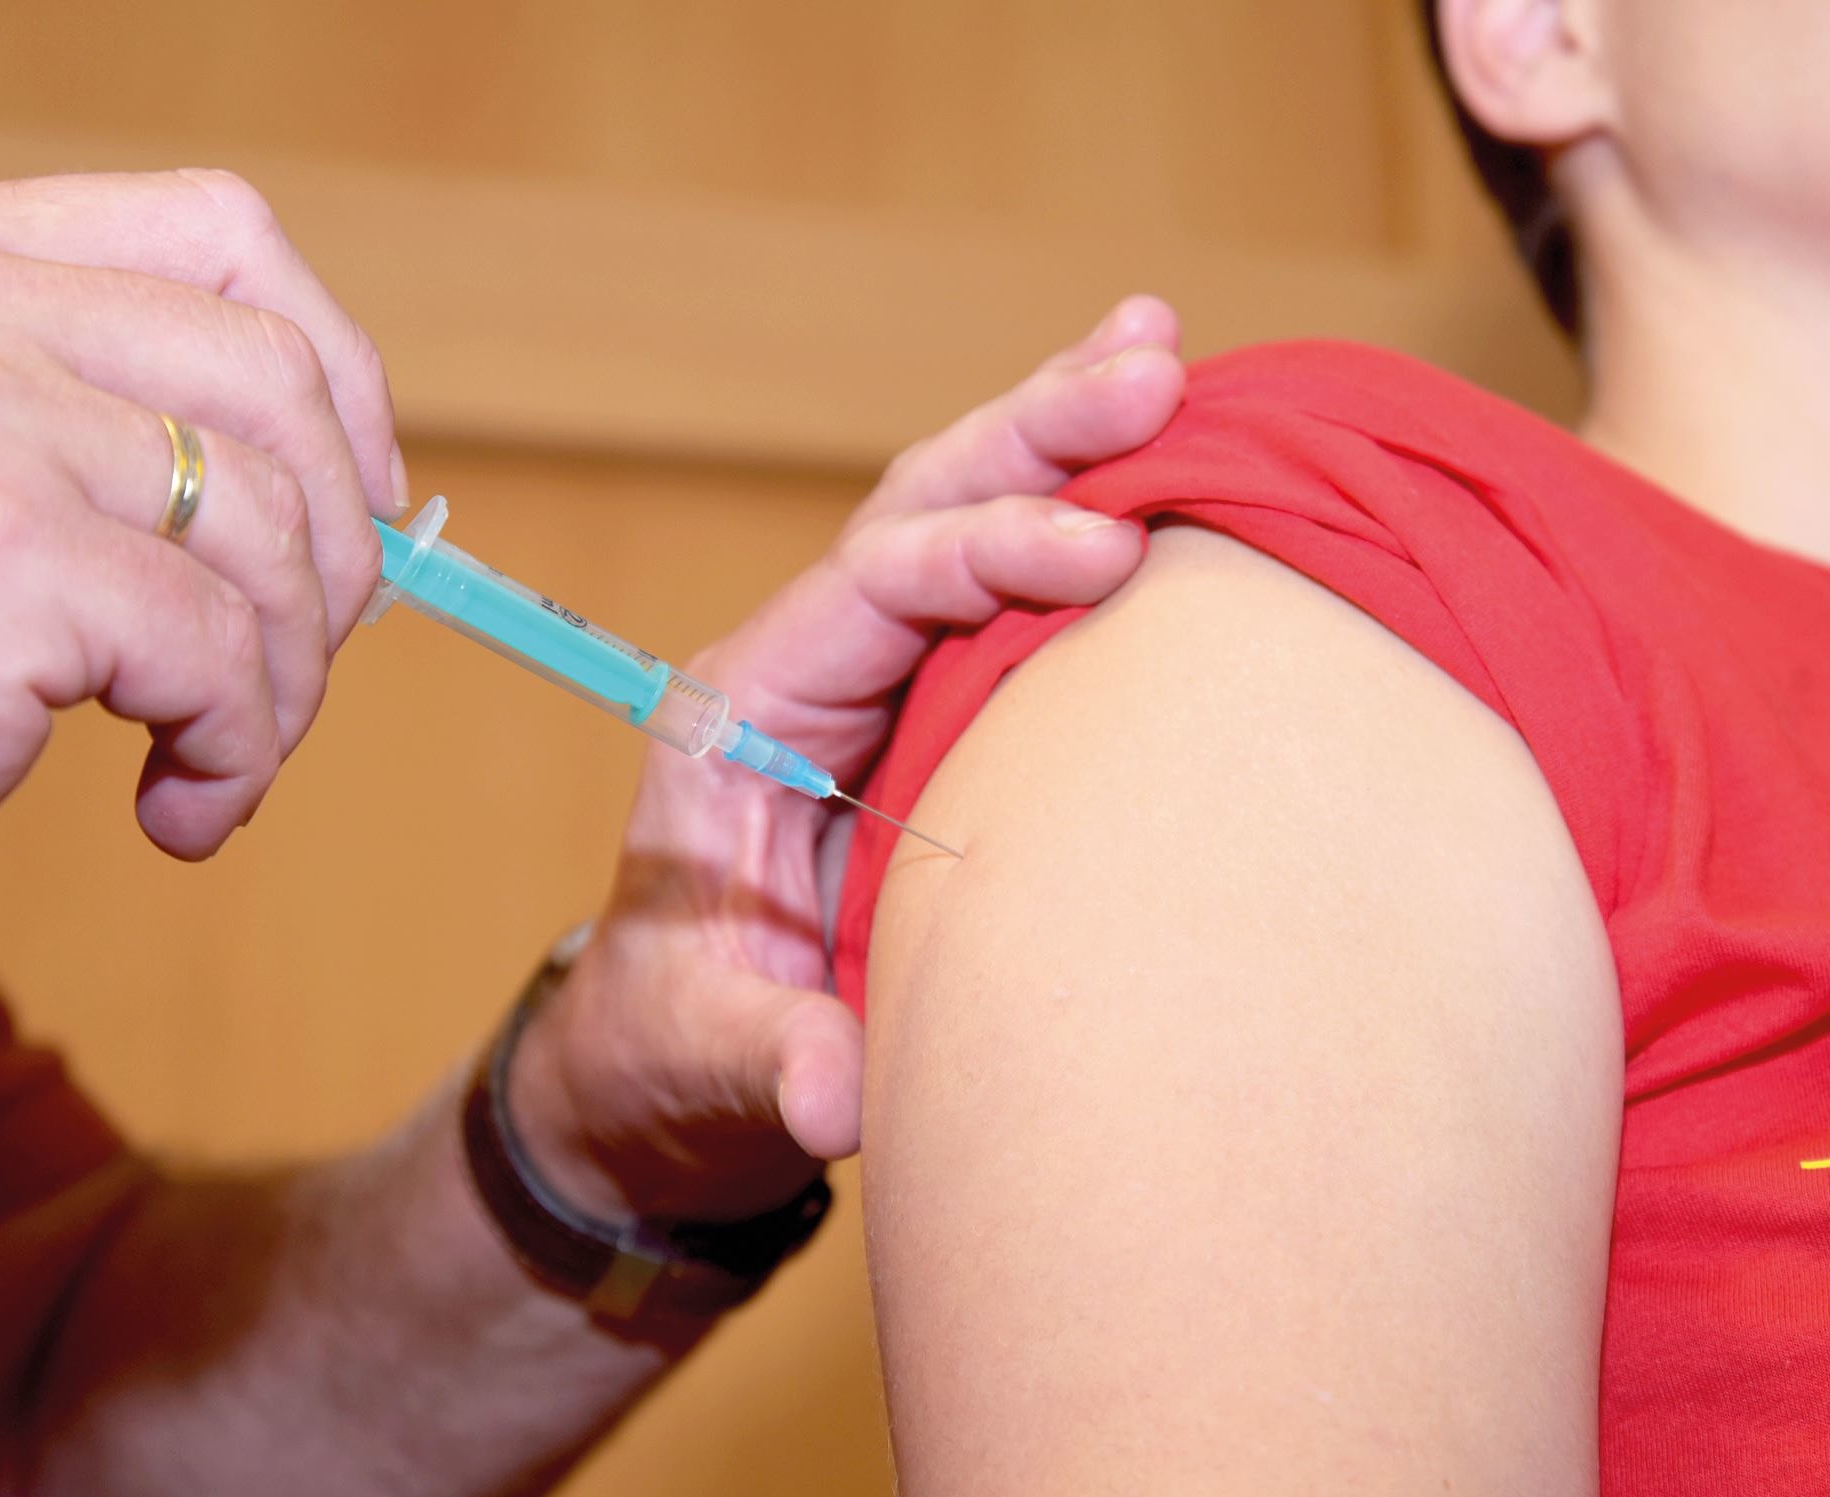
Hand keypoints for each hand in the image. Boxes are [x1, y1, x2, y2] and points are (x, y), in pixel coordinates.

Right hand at [0, 172, 406, 911]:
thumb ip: (104, 439)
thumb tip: (360, 487)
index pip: (209, 233)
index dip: (337, 364)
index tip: (371, 493)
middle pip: (271, 379)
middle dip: (335, 548)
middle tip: (298, 669)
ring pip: (266, 522)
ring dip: (287, 676)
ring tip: (220, 760)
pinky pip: (217, 647)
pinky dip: (237, 749)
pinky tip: (177, 809)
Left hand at [508, 297, 1185, 1222]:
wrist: (665, 1061)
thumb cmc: (673, 1046)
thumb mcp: (707, 1056)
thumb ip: (769, 1059)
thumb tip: (832, 1095)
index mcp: (746, 712)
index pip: (873, 587)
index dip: (986, 554)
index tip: (1104, 551)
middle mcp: (811, 663)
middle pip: (923, 506)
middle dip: (1035, 432)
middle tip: (1153, 359)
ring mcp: (875, 675)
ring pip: (968, 516)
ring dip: (1062, 433)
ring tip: (1161, 343)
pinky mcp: (934, 706)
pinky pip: (1012, 589)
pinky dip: (1082, 507)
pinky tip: (1164, 448)